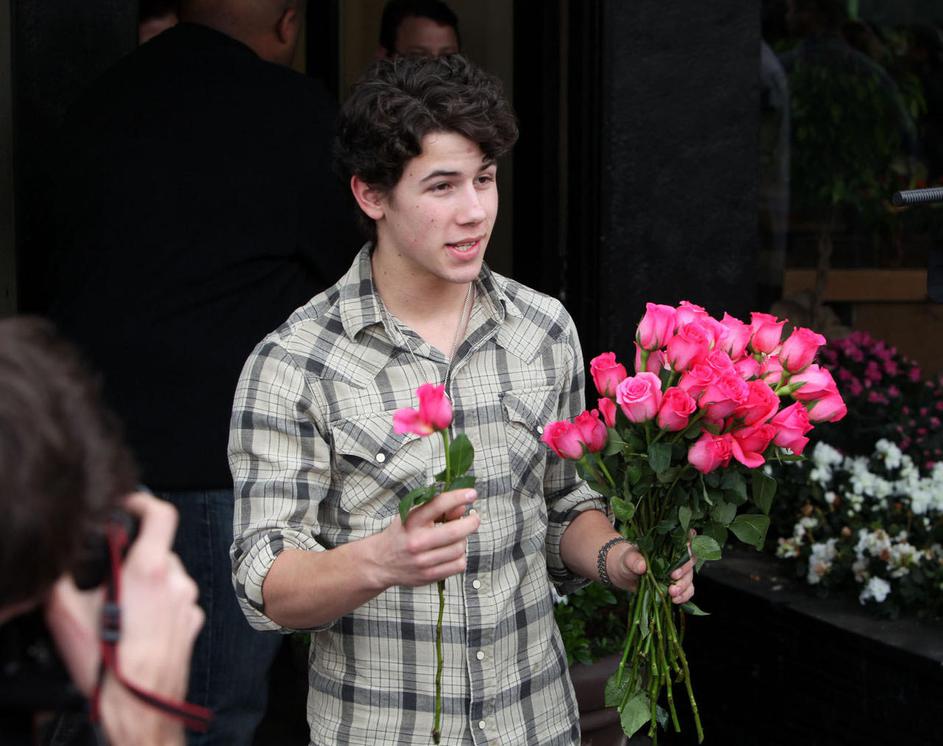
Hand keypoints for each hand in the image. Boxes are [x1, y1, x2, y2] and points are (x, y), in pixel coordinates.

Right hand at [46, 492, 202, 745]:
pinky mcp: (193, 623)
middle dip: (135, 557)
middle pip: (158, 550)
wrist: (138, 707)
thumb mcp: (67, 613)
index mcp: (149, 569)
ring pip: (167, 577)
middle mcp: (176, 581)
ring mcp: (188, 603)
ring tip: (120, 610)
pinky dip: (159, 606)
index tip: (128, 505)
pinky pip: (175, 602)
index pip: (161, 513)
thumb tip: (62, 559)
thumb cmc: (107, 664)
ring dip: (146, 584)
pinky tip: (138, 626)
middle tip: (109, 577)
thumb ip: (65, 575)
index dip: (143, 501)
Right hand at [371, 488, 479, 587]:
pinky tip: (452, 553)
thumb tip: (462, 507)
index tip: (472, 493)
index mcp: (412, 521)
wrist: (380, 562)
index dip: (458, 497)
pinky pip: (459, 565)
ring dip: (463, 541)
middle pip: (455, 531)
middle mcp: (417, 541)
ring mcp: (423, 561)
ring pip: (459, 548)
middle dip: (471, 522)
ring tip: (456, 538)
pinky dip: (461, 557)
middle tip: (474, 518)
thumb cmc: (401, 534)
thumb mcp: (413, 516)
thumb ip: (437, 510)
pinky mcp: (429, 576)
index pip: (438, 504)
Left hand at [608, 541, 696, 605]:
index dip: (689, 546)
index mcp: (666, 545)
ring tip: (672, 593)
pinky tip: (675, 599)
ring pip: (689, 578)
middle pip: (690, 562)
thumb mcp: (627, 558)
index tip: (685, 553)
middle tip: (673, 578)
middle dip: (684, 572)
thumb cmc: (626, 560)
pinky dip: (684, 596)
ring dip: (684, 587)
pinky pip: (686, 591)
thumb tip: (642, 566)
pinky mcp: (674, 585)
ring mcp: (676, 572)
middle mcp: (674, 557)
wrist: (623, 574)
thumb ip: (634, 560)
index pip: (684, 541)